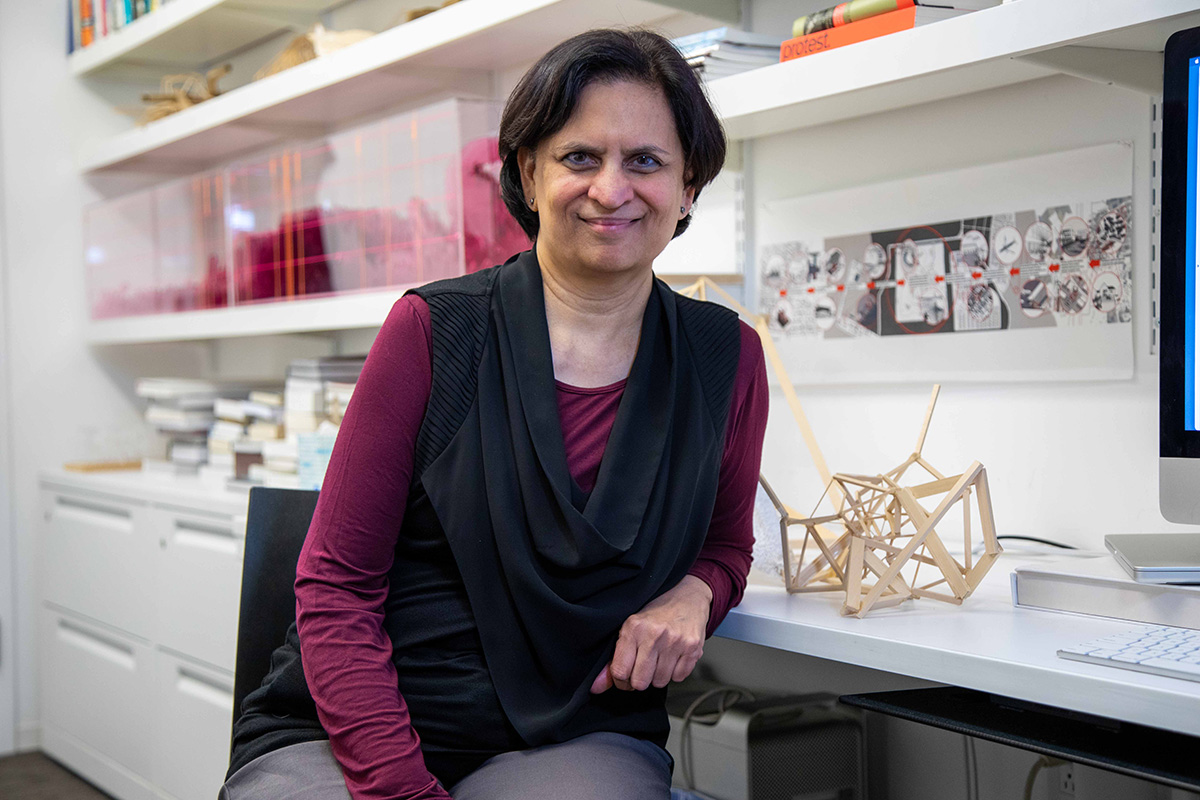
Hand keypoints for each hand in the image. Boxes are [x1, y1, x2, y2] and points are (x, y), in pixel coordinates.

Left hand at [590, 575, 711, 693]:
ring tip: (659, 658)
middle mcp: (655, 635)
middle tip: (642, 667)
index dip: (620, 680)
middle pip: (640, 682)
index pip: (620, 671)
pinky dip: (675, 672)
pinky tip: (673, 657)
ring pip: (660, 682)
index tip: (625, 675)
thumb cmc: (656, 613)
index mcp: (634, 628)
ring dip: (658, 676)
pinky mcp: (693, 648)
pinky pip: (678, 677)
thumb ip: (613, 660)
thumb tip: (596, 688)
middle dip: (639, 680)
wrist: (687, 597)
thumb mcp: (630, 629)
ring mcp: (676, 642)